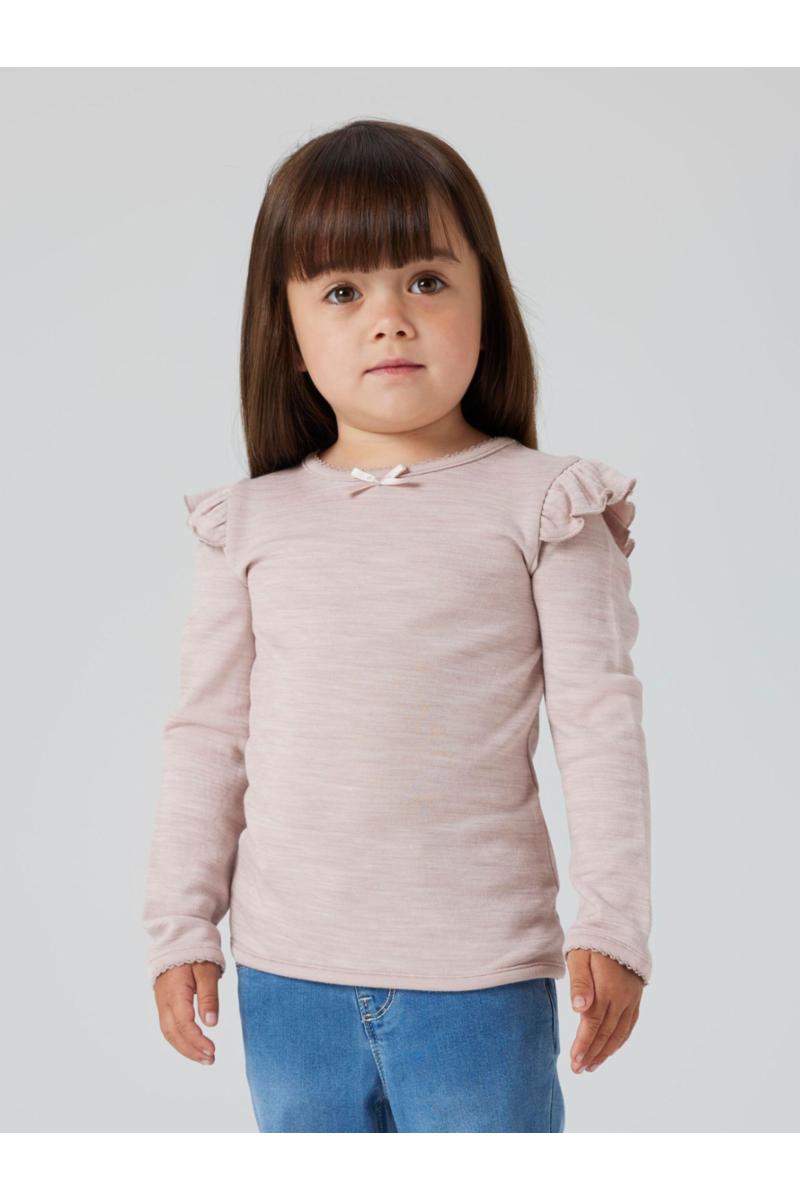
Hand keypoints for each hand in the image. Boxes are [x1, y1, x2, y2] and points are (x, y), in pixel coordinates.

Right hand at [153, 961, 220, 1064]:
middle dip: (190, 1050)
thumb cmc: (195, 952)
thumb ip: (208, 996)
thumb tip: (211, 1024)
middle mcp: (164, 1000)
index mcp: (174, 991)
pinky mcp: (164, 1003)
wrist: (177, 939)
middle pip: (173, 1033)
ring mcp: (161, 1002)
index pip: (183, 1024)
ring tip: (204, 1058)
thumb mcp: (207, 970)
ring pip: (169, 1032)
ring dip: (185, 1047)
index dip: (196, 1040)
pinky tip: (193, 1045)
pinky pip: (169, 1026)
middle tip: (210, 1060)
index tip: (212, 1051)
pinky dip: (180, 1038)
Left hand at [565, 948, 642, 1073]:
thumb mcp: (580, 956)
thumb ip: (580, 983)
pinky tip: (611, 1047)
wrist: (618, 925)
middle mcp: (622, 998)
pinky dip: (620, 1039)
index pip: (594, 1024)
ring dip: (606, 1051)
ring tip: (592, 1066)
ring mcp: (631, 999)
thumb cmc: (592, 940)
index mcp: (607, 990)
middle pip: (607, 1032)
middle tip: (579, 1069)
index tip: (575, 1061)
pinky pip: (630, 1024)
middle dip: (592, 1053)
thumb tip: (579, 1009)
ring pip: (620, 1032)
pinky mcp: (636, 996)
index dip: (584, 1044)